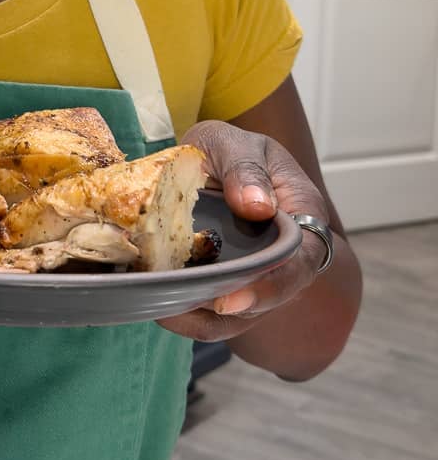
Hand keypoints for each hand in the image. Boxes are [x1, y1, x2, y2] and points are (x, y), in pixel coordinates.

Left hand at [158, 119, 329, 341]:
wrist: (210, 163)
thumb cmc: (230, 152)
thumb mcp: (235, 144)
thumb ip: (246, 169)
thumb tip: (257, 206)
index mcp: (301, 217)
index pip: (299, 262)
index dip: (270, 286)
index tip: (231, 298)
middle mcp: (285, 257)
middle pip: (268, 299)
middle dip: (228, 308)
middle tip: (185, 304)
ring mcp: (256, 276)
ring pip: (236, 315)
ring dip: (201, 315)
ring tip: (163, 305)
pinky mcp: (226, 287)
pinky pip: (211, 315)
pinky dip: (186, 314)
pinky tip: (158, 302)